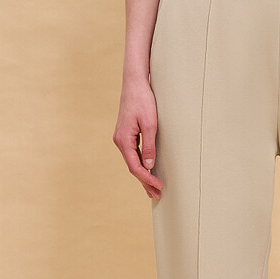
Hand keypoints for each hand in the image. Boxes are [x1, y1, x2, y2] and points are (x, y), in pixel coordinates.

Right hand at [113, 78, 163, 200]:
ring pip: (133, 163)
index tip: (159, 187)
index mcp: (123, 140)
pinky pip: (134, 155)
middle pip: (133, 168)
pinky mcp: (127, 135)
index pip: (135, 167)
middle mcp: (120, 141)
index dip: (147, 179)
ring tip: (154, 190)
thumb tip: (148, 165)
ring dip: (144, 176)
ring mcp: (122, 139)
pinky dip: (141, 166)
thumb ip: (149, 145)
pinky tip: (148, 172)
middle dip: (145, 183)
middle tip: (158, 196)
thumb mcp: (150, 124)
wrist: (135, 82)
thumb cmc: (143, 100)